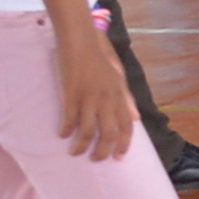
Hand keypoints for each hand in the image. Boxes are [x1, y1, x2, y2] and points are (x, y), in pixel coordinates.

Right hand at [55, 26, 135, 161]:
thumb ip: (126, 98)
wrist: (80, 38)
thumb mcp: (119, 75)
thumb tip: (136, 118)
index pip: (127, 125)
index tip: (119, 157)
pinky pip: (69, 119)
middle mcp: (107, 99)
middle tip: (96, 160)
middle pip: (108, 133)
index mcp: (119, 94)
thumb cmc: (99, 54)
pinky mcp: (70, 94)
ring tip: (76, 153)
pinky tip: (63, 135)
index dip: (124, 143)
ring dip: (81, 146)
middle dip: (103, 151)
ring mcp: (88, 98)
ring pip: (87, 131)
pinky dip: (66, 130)